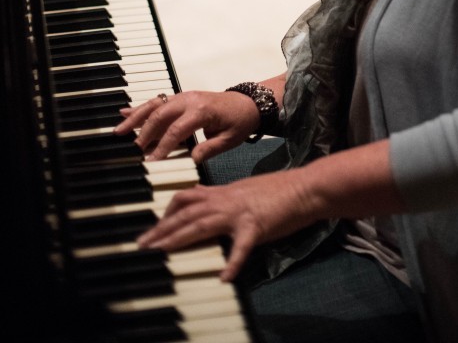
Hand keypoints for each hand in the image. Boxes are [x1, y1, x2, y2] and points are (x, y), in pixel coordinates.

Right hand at [114, 89, 260, 161]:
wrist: (248, 103)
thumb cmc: (239, 122)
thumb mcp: (230, 140)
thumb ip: (209, 149)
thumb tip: (190, 160)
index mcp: (202, 111)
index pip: (176, 130)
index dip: (162, 146)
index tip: (151, 161)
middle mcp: (189, 100)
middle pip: (160, 115)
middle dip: (144, 133)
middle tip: (132, 151)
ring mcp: (183, 97)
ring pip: (155, 105)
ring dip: (136, 118)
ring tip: (119, 131)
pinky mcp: (180, 98)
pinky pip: (158, 101)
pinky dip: (141, 107)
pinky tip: (124, 112)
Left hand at [137, 167, 316, 280]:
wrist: (305, 188)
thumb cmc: (279, 190)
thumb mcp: (246, 190)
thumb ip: (225, 197)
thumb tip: (208, 202)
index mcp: (224, 193)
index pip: (187, 198)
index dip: (167, 212)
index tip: (153, 226)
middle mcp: (226, 200)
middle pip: (187, 212)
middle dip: (162, 228)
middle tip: (143, 243)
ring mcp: (239, 212)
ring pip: (201, 224)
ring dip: (179, 238)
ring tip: (162, 252)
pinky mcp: (256, 226)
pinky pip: (241, 247)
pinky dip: (232, 263)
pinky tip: (224, 277)